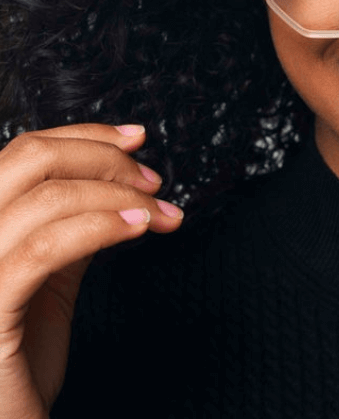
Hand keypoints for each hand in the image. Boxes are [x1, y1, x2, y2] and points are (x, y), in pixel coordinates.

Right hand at [0, 124, 182, 417]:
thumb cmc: (15, 367)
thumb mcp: (45, 282)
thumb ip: (67, 232)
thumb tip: (111, 186)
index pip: (23, 152)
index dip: (85, 136)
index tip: (137, 138)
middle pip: (30, 157)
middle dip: (103, 156)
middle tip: (152, 178)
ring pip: (47, 196)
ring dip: (119, 193)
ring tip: (158, 210)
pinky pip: (46, 248)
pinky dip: (101, 226)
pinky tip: (138, 227)